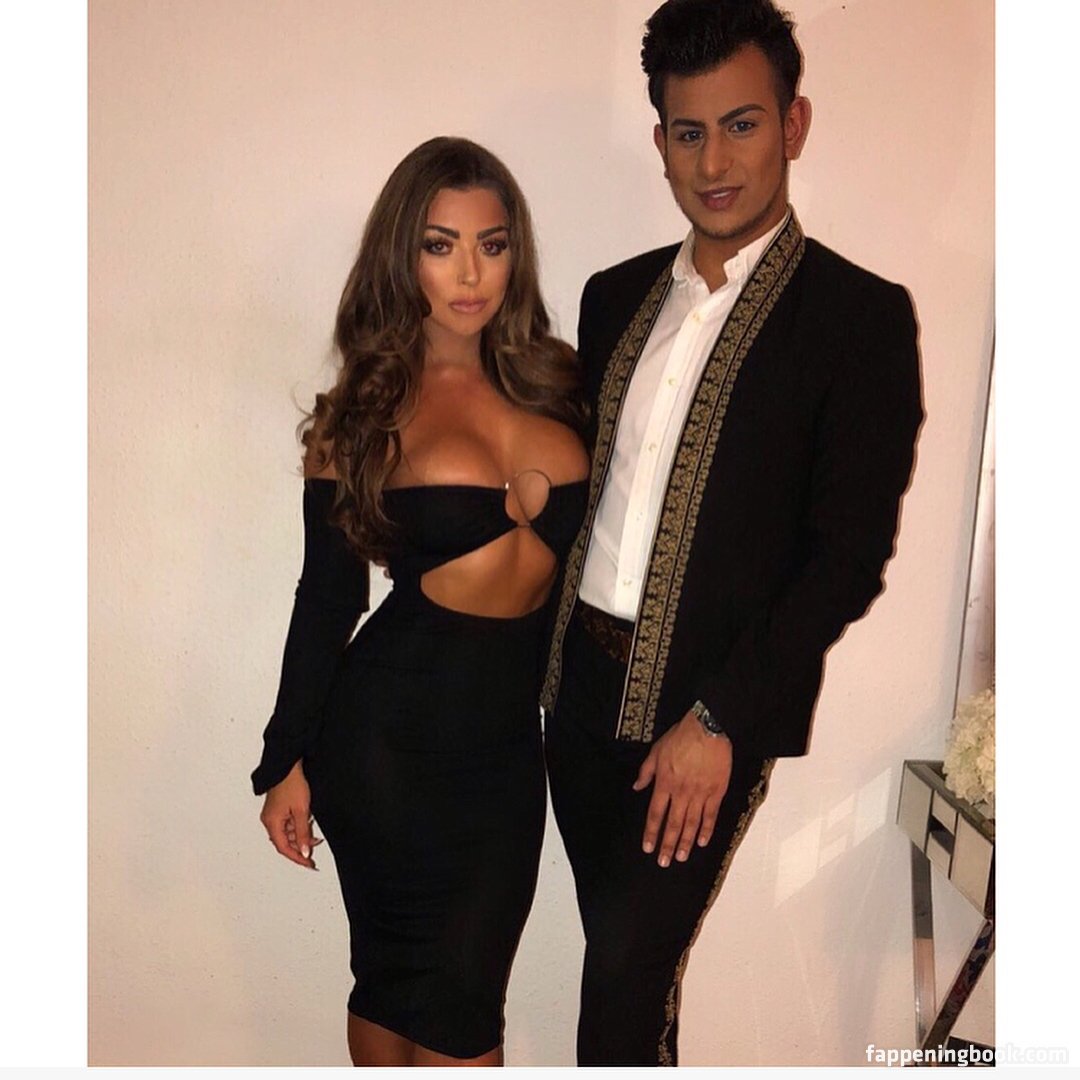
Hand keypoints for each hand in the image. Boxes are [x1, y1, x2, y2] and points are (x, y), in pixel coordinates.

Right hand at [260, 760, 322, 869]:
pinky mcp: (277, 808)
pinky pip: (287, 824)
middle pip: (284, 842)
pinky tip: (307, 823)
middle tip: (314, 850)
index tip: (308, 864)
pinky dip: (297, 827)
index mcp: (272, 823)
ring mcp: (273, 814)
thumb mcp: (301, 811)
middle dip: (300, 847)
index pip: (284, 848)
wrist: (288, 766)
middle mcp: (269, 820)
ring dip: (300, 836)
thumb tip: (304, 851)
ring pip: (286, 833)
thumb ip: (303, 833)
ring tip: (315, 836)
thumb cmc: (292, 783)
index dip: (297, 858)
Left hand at [633, 711, 732, 866]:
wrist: (708, 729)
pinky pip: (711, 815)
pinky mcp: (716, 792)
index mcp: (665, 782)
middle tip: (664, 862)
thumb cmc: (681, 737)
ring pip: (691, 823)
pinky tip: (702, 842)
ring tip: (680, 857)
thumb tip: (636, 787)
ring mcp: (700, 793)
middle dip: (667, 845)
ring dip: (685, 842)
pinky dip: (706, 830)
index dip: (651, 832)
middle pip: (673, 824)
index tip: (648, 847)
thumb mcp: (656, 751)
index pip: (655, 813)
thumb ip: (646, 771)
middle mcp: (681, 792)